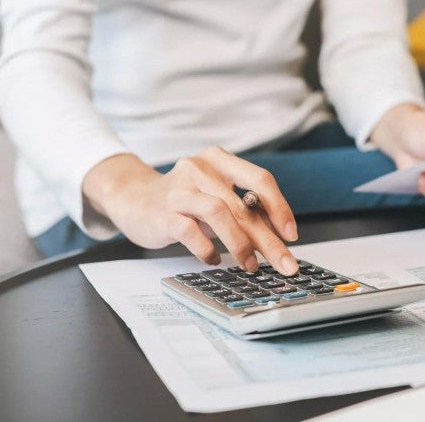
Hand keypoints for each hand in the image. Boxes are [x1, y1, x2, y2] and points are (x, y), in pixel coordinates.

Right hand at [83, 147, 298, 273]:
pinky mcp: (162, 213)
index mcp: (220, 160)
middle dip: (269, 240)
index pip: (260, 179)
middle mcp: (201, 169)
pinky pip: (191, 233)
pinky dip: (208, 250)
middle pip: (244, 205)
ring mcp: (180, 190)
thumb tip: (279, 238)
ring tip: (249, 265)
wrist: (133, 199)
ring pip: (220, 214)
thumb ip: (244, 209)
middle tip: (285, 264)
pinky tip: (213, 259)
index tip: (291, 235)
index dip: (279, 209)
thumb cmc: (185, 200)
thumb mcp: (216, 194)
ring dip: (240, 244)